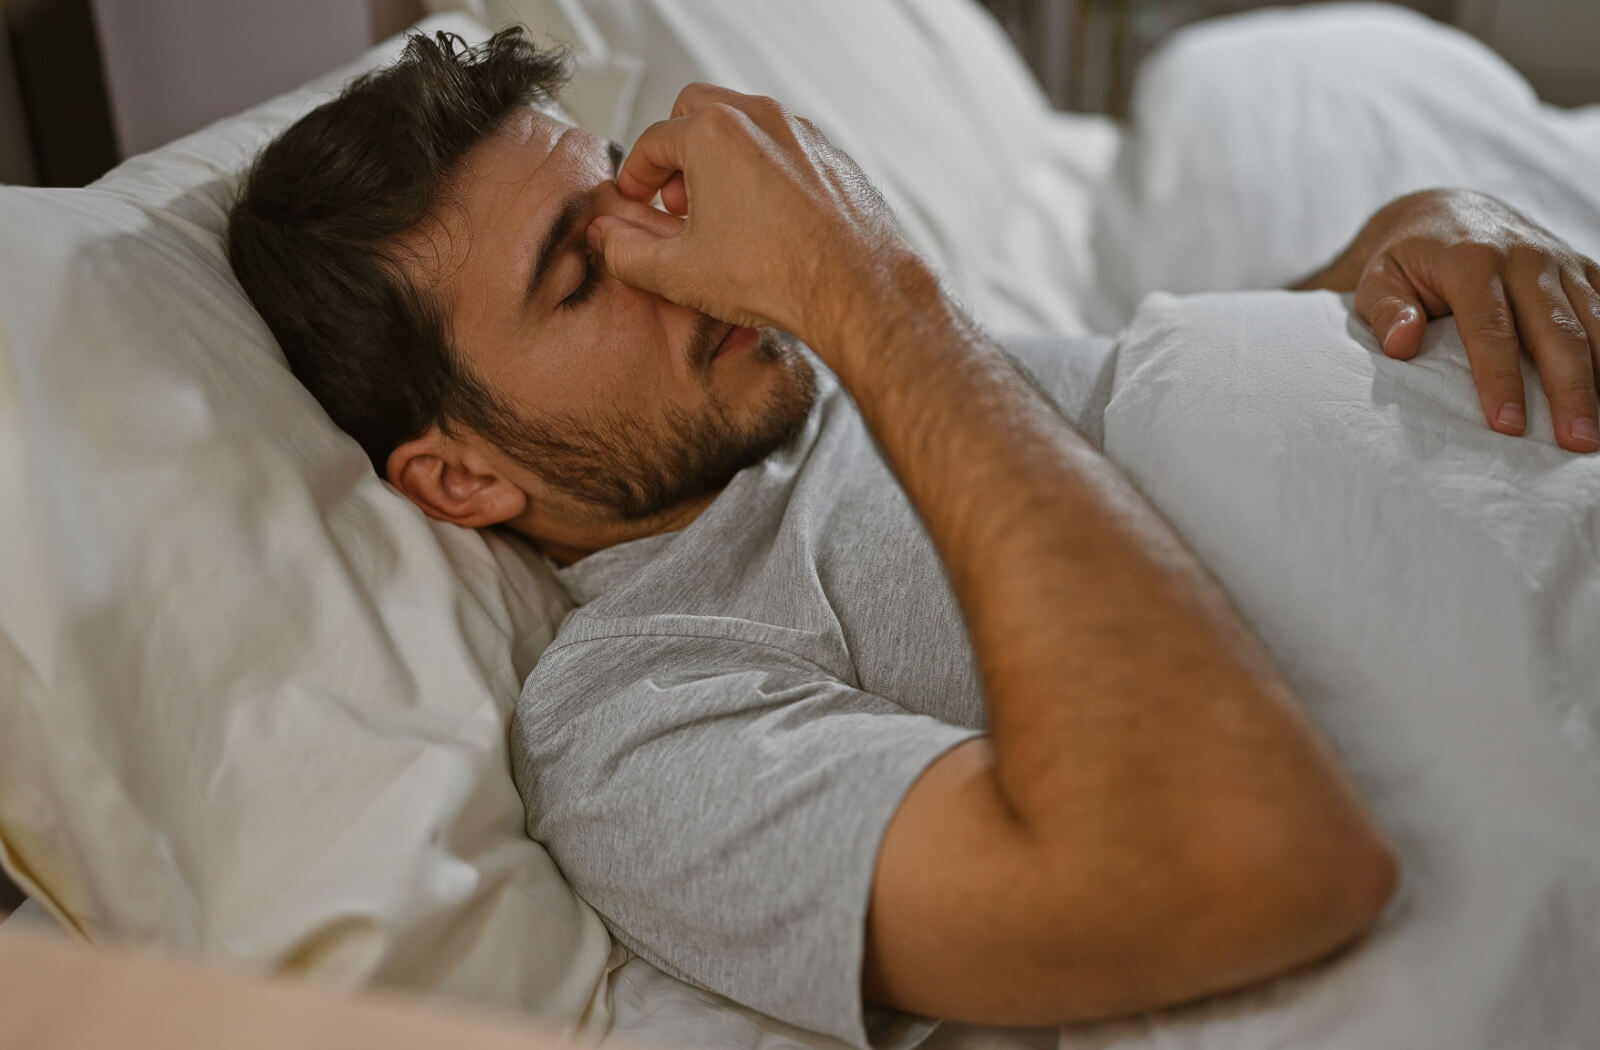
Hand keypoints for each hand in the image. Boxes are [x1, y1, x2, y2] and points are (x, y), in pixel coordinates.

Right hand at [587, 83, 913, 351]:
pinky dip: (763, 171)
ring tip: (719, 214)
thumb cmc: (775, 275)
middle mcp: (758, 117)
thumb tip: (605, 238)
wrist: (856, 287)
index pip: (652, 142)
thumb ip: (627, 253)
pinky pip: (784, 149)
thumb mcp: (680, 273)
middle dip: (677, 153)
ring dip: (720, 160)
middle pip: (696, 112)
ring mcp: (801, 132)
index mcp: (712, 133)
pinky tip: (765, 220)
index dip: (634, 176)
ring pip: (744, 126)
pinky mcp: (831, 155)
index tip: (634, 202)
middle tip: (676, 202)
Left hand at [1308, 189, 1599, 452]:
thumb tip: (1402, 344)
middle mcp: (1525, 257)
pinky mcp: (1582, 268)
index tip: (1507, 425)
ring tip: (1599, 430)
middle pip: (1557, 331)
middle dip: (1570, 389)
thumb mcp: (1377, 279)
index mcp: (1472, 260)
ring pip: (1596, 321)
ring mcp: (1560, 261)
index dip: (1500, 379)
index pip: (1491, 329)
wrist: (1446, 212)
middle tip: (1577, 441)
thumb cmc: (1406, 259)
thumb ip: (1385, 311)